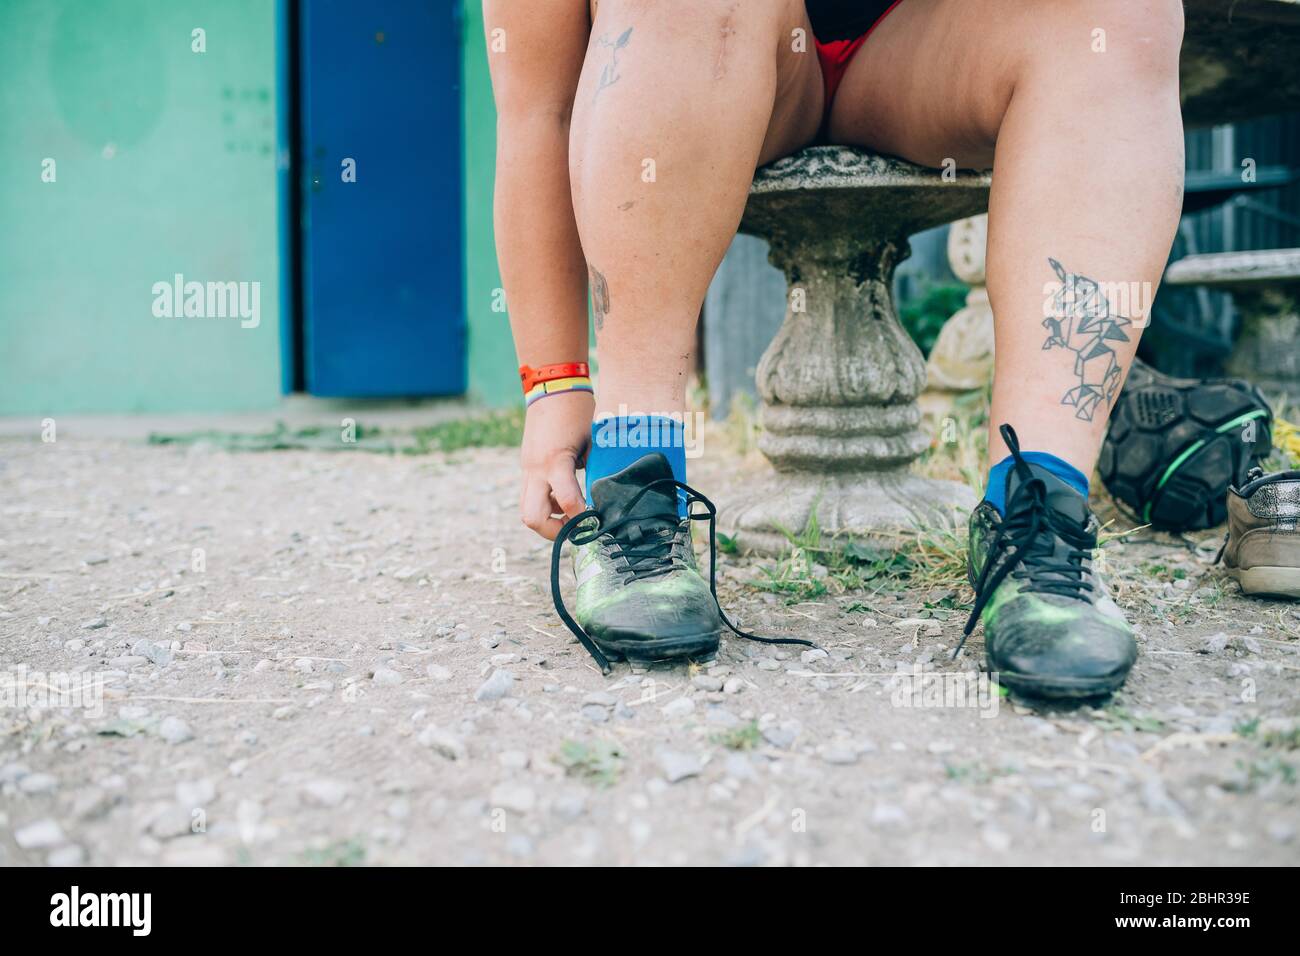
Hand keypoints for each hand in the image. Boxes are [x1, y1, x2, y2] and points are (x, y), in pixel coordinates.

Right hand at [519, 390, 593, 539]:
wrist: (551, 384)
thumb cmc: (577, 409)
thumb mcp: (592, 440)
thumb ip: (593, 469)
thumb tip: (600, 496)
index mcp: (556, 460)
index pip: (568, 501)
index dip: (583, 518)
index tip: (598, 521)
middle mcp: (536, 469)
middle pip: (532, 517)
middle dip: (554, 531)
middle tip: (577, 529)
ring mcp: (528, 468)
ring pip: (527, 510)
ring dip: (549, 519)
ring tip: (572, 512)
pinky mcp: (527, 466)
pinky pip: (530, 496)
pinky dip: (546, 504)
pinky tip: (565, 495)